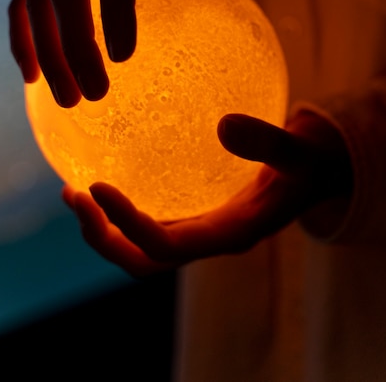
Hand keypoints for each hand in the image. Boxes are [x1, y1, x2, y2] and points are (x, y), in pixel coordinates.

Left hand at [62, 111, 353, 276]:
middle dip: (102, 238)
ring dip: (102, 227)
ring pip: (139, 247)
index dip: (127, 225)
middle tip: (72, 195)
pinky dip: (118, 209)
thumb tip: (225, 125)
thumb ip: (269, 142)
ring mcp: (197, 229)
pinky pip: (148, 219)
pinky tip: (102, 173)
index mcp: (229, 234)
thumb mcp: (300, 152)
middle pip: (142, 260)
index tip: (96, 186)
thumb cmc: (307, 166)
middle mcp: (207, 240)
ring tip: (73, 190)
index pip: (166, 246)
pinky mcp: (192, 213)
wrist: (313, 178)